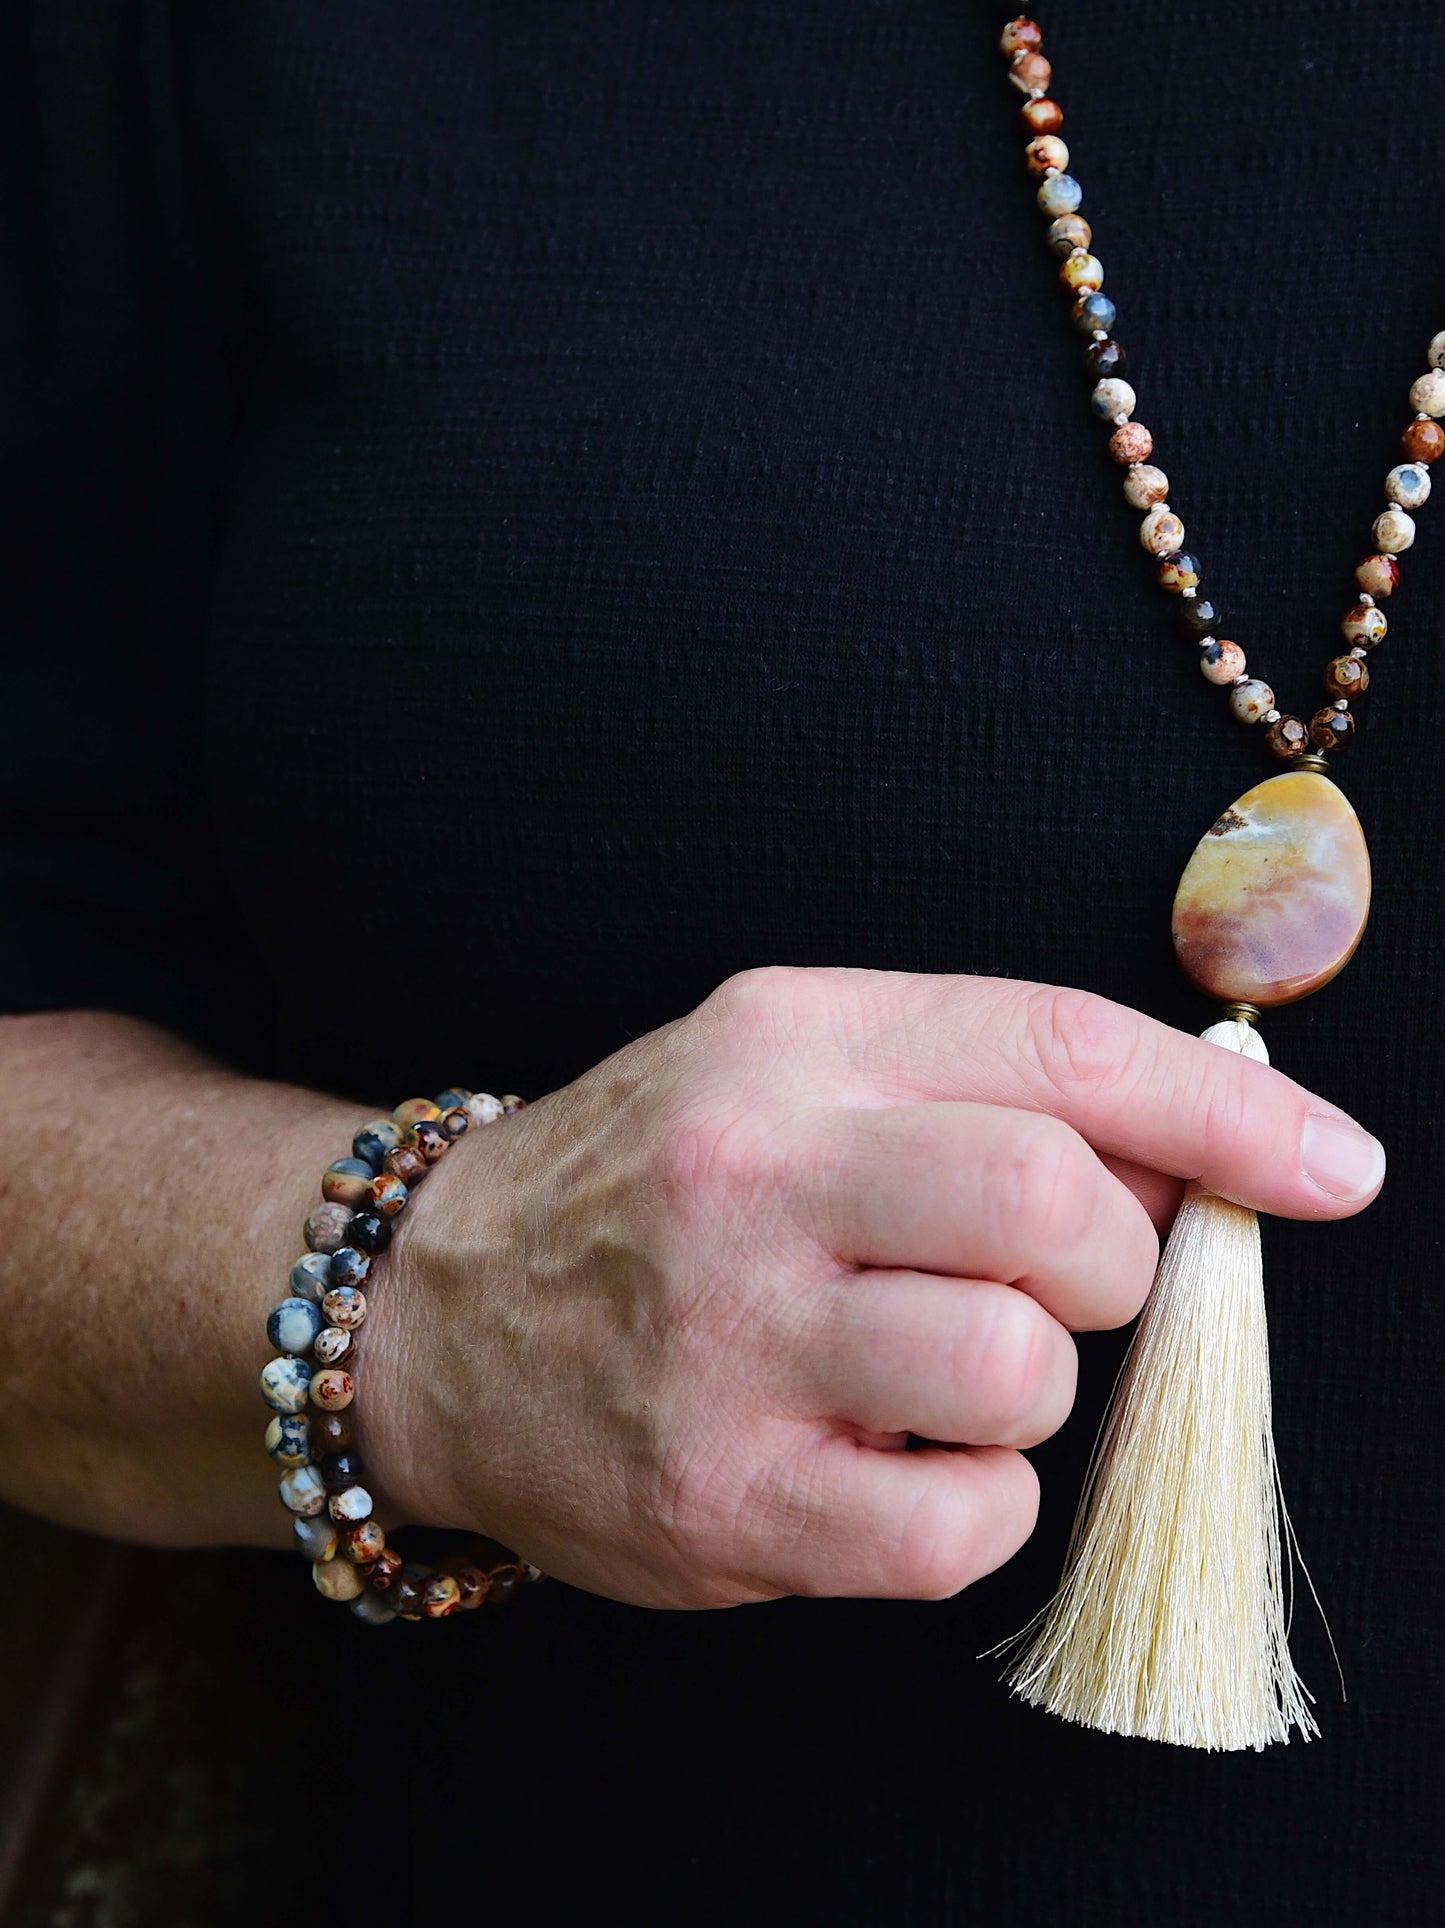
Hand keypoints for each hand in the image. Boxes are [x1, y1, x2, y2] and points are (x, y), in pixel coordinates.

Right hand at [368, 969, 1383, 1607]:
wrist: (434, 1312)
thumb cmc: (649, 1184)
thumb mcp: (782, 1065)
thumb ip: (967, 1081)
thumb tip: (1192, 1149)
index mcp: (790, 1039)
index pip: (1059, 1050)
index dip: (1229, 1116)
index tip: (1336, 1168)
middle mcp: (755, 1172)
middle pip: (1055, 1205)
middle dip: (1117, 1261)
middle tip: (1066, 1283)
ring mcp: (732, 1340)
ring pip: (1021, 1371)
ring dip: (1032, 1385)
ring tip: (935, 1369)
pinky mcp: (723, 1496)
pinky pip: (964, 1522)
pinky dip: (976, 1501)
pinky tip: (892, 1461)